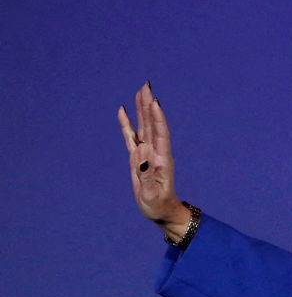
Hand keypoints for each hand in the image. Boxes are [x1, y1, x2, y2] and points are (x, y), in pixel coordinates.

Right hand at [117, 83, 190, 241]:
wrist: (161, 211)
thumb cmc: (158, 205)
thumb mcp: (153, 193)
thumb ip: (147, 174)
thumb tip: (142, 155)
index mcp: (162, 159)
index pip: (160, 134)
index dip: (158, 118)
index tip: (155, 101)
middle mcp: (156, 152)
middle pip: (152, 124)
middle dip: (149, 105)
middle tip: (147, 85)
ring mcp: (146, 153)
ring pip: (143, 126)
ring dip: (141, 109)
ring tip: (140, 91)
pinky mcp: (138, 157)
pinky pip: (131, 137)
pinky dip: (127, 124)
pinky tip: (123, 111)